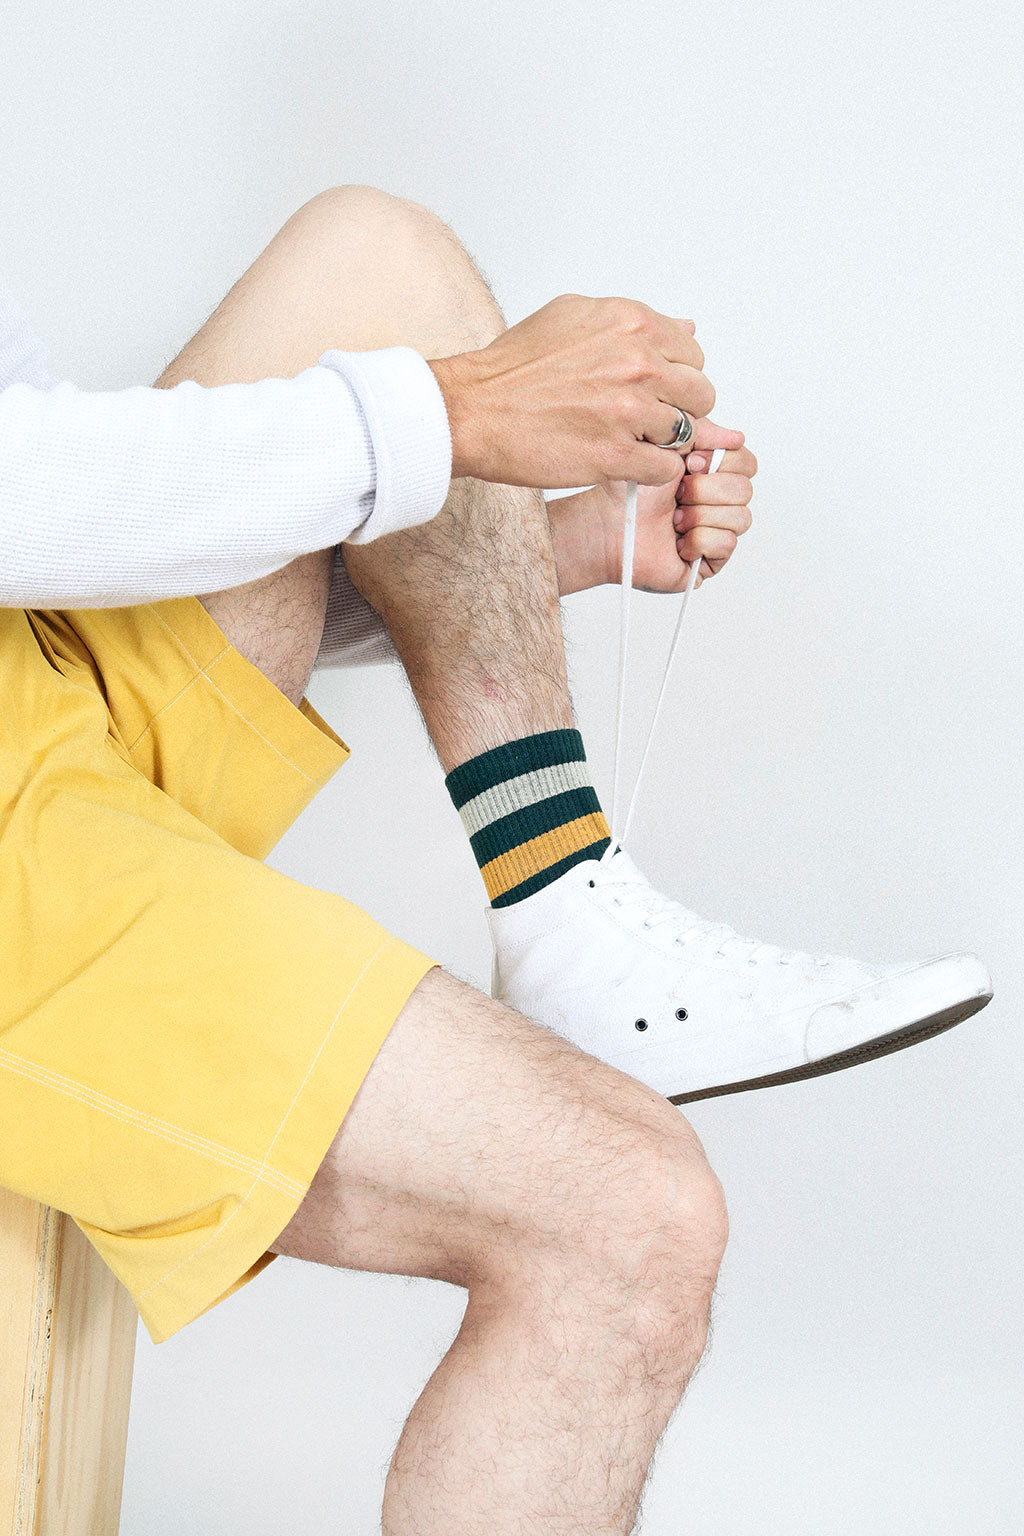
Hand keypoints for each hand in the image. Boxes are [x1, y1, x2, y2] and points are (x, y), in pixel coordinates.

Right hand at [427, 293, 714, 488]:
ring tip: (626, 442)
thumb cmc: (513, 369)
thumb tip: (685, 328)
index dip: (676, 378)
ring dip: (661, 443)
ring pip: (686, 434)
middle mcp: (636, 363)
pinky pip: (666, 469)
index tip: (653, 391)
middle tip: (643, 421)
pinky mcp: (615, 456)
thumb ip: (634, 324)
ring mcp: (629, 411)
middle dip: (678, 410)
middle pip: (700, 395)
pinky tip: (622, 464)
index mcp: (631, 324)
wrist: (472, 411)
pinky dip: (649, 472)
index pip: (693, 355)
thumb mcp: (575, 318)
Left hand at [547, 418, 755, 595]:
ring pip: (740, 518)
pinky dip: (697, 541)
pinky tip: (678, 542)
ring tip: (673, 520)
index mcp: (713, 474)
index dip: (721, 462)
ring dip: (698, 516)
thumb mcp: (668, 449)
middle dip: (704, 490)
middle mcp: (719, 502)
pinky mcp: (710, 560)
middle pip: (744, 489)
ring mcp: (717, 531)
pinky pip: (726, 544)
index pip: (747, 463)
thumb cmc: (631, 493)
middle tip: (676, 495)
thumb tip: (737, 437)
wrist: (609, 527)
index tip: (689, 463)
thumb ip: (702, 433)